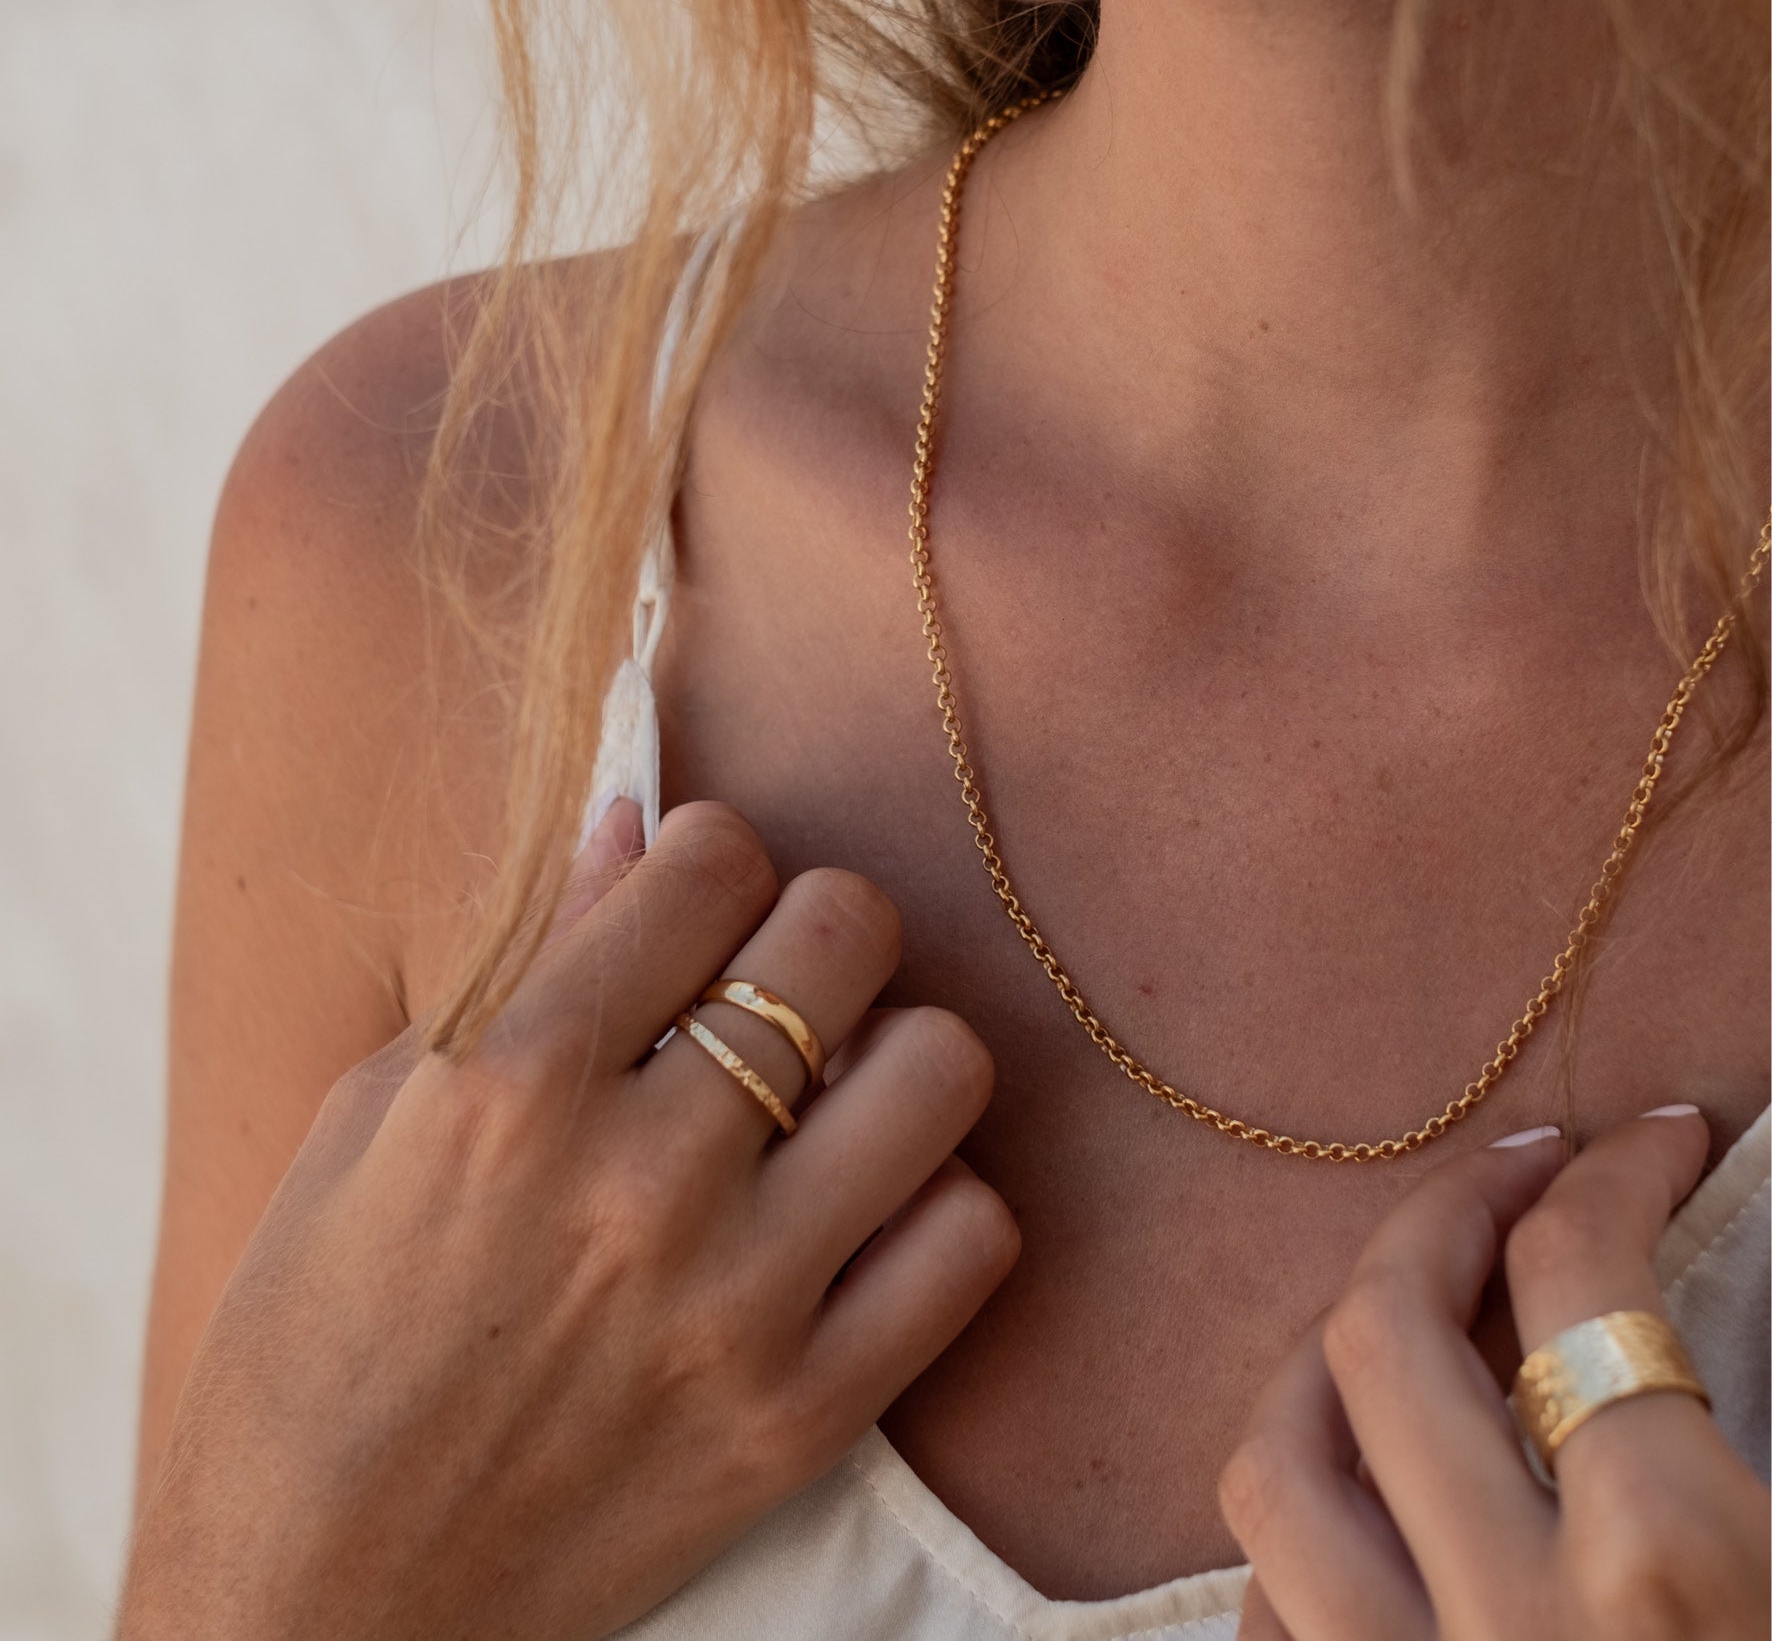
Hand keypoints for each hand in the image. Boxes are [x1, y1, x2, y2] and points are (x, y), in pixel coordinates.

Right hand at [118, 799, 1018, 1639]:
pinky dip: (935, 1201)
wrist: (316, 1606)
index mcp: (513, 1085)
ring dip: (895, 1049)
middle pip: (845, 934)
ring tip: (837, 1088)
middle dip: (819, 923)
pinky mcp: (803, 1417)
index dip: (717, 850)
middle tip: (780, 974)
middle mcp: (641, 1178)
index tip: (702, 888)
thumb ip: (521, 965)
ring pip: (938, 1070)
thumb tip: (633, 829)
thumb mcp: (374, 1122)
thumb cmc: (307, 1348)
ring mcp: (737, 1304)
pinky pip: (971, 1242)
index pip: (712, 863)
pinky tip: (865, 1209)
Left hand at [1219, 1111, 1770, 1638]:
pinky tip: (1364, 1509)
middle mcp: (1504, 1619)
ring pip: (1275, 1474)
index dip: (1616, 1174)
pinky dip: (1302, 1541)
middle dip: (1444, 1214)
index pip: (1580, 1278)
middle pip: (1385, 1336)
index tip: (1653, 1139)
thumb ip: (1731, 1429)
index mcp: (1660, 1561)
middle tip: (1516, 1176)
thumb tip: (1631, 1302)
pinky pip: (1269, 1618)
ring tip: (1400, 1323)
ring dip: (1320, 1370)